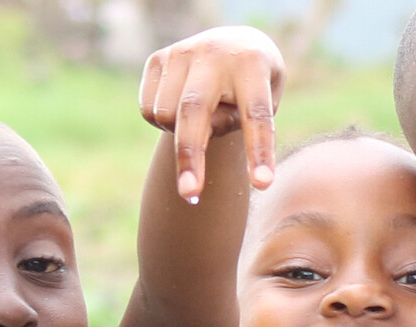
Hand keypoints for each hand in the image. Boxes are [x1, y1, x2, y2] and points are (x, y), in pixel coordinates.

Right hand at [137, 26, 283, 200]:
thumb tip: (193, 145)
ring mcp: (181, 53)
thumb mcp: (267, 99)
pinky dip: (163, 123)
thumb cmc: (257, 85)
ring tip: (203, 120)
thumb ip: (239, 123)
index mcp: (252, 63)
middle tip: (190, 194)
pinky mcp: (158, 59)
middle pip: (193, 112)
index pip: (256, 113)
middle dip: (191, 156)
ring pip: (166, 116)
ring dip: (181, 135)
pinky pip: (148, 110)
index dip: (258, 151)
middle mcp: (213, 53)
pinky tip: (182, 109)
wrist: (236, 43)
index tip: (262, 185)